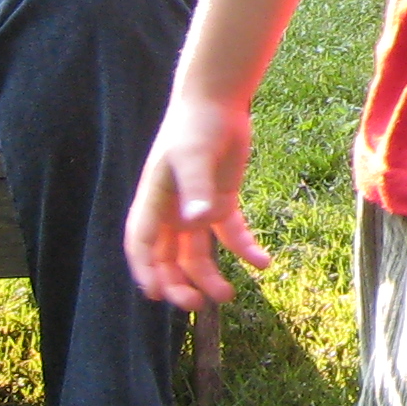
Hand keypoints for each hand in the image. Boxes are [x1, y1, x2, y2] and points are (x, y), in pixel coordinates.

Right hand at [124, 91, 269, 309]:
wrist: (218, 101)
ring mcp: (197, 209)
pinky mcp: (222, 202)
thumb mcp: (195, 156)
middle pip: (169, 259)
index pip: (143, 246)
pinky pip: (230, 234)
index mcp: (154, 202)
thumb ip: (197, 188)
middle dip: (178, 284)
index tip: (156, 296)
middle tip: (197, 304)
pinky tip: (263, 262)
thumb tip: (198, 221)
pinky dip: (245, 249)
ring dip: (209, 276)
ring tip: (228, 295)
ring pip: (197, 254)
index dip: (146, 272)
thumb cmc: (196, 125)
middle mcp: (173, 212)